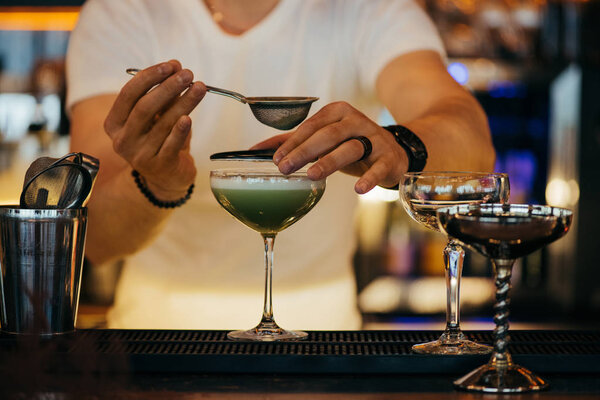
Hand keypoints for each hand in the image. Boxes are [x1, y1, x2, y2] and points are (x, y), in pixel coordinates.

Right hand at [104, 60, 206, 199]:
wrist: (166, 177)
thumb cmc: (160, 140)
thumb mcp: (156, 117)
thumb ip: (163, 96)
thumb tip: (177, 69)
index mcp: (115, 123)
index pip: (128, 94)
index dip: (149, 77)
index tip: (171, 65)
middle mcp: (122, 140)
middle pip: (144, 108)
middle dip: (167, 87)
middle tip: (188, 74)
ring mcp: (139, 155)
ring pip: (163, 124)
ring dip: (184, 103)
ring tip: (200, 88)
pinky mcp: (159, 166)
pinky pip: (170, 145)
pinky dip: (180, 131)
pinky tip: (188, 118)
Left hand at [251, 101, 407, 193]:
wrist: (393, 152)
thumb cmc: (350, 144)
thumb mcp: (323, 139)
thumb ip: (292, 142)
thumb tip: (255, 149)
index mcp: (337, 112)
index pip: (311, 126)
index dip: (293, 142)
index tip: (277, 160)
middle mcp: (355, 121)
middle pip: (328, 135)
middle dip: (304, 151)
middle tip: (286, 168)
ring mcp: (374, 138)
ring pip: (350, 148)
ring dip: (330, 161)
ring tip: (313, 176)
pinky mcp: (388, 157)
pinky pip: (378, 167)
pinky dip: (369, 177)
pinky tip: (358, 189)